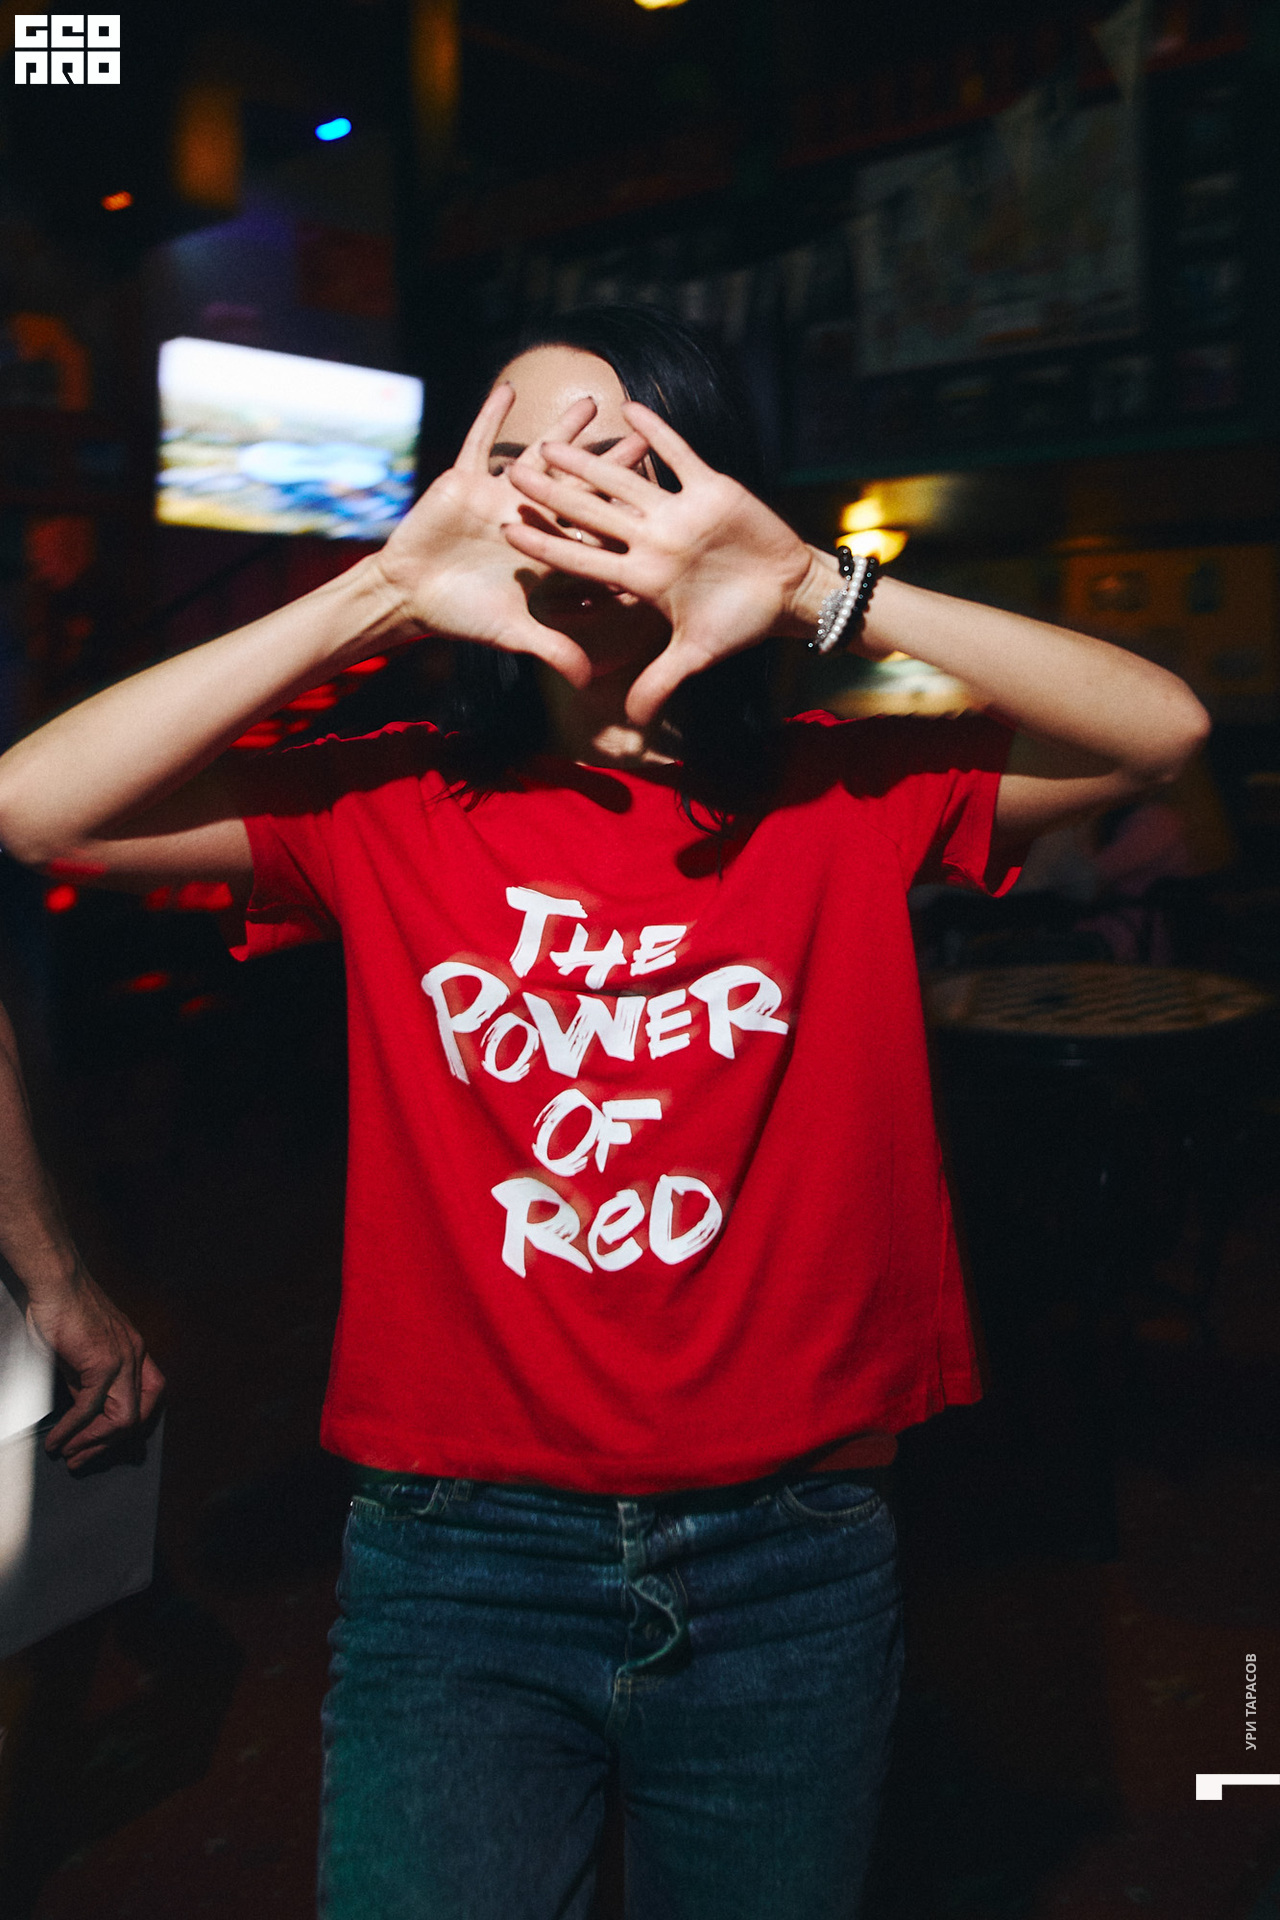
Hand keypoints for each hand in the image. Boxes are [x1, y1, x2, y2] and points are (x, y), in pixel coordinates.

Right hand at [28, 1267, 163, 1467]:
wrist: (57, 1281)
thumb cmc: (64, 1311)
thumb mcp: (81, 1354)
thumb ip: (87, 1381)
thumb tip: (84, 1413)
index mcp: (136, 1351)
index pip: (151, 1397)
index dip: (133, 1425)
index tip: (108, 1443)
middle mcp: (136, 1356)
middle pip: (139, 1415)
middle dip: (110, 1445)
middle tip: (83, 1459)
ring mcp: (123, 1359)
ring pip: (122, 1418)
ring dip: (93, 1443)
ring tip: (70, 1455)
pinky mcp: (102, 1361)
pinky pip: (90, 1408)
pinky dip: (72, 1430)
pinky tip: (58, 1440)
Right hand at [371, 386, 647, 688]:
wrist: (410, 595)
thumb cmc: (461, 615)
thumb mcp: (510, 632)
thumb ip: (551, 649)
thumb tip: (588, 682)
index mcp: (546, 551)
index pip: (592, 532)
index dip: (623, 518)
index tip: (658, 503)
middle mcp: (529, 518)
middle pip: (578, 487)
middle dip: (608, 465)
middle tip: (643, 439)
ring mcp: (499, 495)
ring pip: (537, 457)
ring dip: (561, 431)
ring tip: (590, 403)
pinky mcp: (465, 480)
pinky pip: (479, 442)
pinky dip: (491, 418)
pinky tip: (509, 387)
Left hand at [501, 403, 814, 724]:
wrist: (788, 595)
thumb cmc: (742, 623)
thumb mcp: (697, 654)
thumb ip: (660, 680)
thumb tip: (632, 719)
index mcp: (643, 576)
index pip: (584, 557)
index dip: (547, 545)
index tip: (508, 530)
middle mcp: (653, 541)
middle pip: (593, 513)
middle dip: (554, 494)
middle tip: (512, 473)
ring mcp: (679, 512)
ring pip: (626, 480)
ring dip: (591, 460)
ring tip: (554, 439)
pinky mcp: (712, 489)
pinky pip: (680, 456)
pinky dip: (659, 434)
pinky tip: (630, 408)